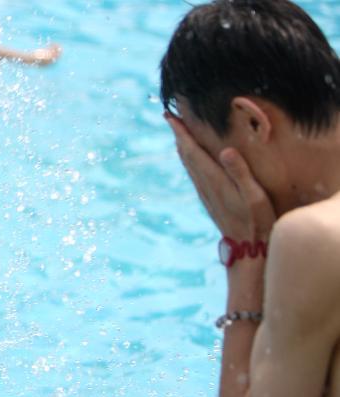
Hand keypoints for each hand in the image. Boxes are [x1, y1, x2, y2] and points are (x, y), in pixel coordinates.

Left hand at [165, 112, 275, 240]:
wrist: (247, 250)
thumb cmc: (257, 222)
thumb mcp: (254, 196)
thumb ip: (240, 173)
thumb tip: (226, 151)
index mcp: (215, 181)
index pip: (193, 151)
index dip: (182, 133)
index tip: (170, 116)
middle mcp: (206, 186)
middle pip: (187, 156)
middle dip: (179, 135)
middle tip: (169, 117)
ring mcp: (206, 194)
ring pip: (190, 165)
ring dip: (183, 147)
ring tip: (178, 132)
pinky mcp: (210, 201)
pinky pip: (196, 175)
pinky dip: (190, 161)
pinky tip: (192, 160)